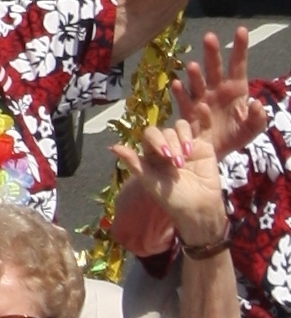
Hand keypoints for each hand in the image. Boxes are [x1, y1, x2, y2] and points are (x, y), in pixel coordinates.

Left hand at [110, 115, 228, 250]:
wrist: (198, 208)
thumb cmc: (171, 198)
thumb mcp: (149, 180)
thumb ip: (133, 162)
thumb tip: (112, 147)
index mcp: (151, 153)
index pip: (150, 135)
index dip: (157, 140)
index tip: (164, 156)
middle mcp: (168, 146)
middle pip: (167, 131)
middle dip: (171, 144)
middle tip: (177, 164)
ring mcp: (186, 144)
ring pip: (181, 127)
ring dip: (183, 138)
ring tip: (187, 155)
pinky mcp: (204, 145)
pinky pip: (203, 128)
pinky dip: (202, 117)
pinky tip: (202, 109)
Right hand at [172, 26, 265, 158]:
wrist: (215, 153)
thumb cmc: (234, 137)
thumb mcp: (251, 130)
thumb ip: (258, 118)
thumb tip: (257, 103)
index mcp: (236, 90)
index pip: (238, 65)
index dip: (240, 48)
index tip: (241, 30)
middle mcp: (217, 90)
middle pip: (215, 68)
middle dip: (212, 52)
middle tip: (209, 37)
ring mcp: (201, 99)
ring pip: (198, 82)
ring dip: (195, 74)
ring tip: (193, 66)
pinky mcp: (189, 112)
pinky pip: (184, 101)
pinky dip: (180, 93)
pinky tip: (177, 85)